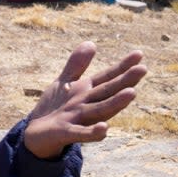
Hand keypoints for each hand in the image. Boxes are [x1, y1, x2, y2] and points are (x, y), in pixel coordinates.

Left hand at [23, 42, 145, 159]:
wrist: (35, 134)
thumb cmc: (55, 107)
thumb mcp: (65, 82)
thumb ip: (77, 65)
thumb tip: (91, 42)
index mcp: (87, 91)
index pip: (108, 77)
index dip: (122, 66)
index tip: (139, 54)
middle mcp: (87, 105)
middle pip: (108, 92)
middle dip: (125, 82)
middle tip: (143, 69)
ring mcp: (79, 120)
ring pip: (100, 110)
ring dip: (116, 103)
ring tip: (132, 93)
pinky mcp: (67, 133)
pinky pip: (81, 133)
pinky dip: (92, 132)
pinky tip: (104, 128)